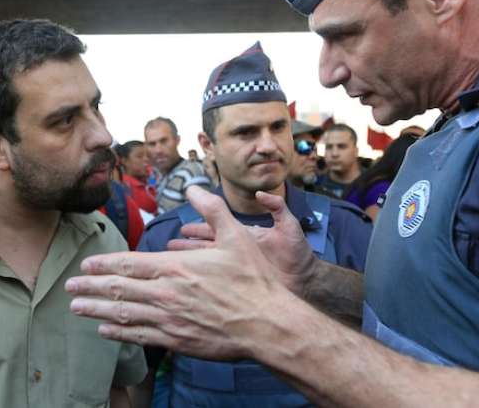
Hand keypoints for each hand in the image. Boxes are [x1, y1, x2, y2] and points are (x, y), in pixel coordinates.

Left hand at [65, 187, 301, 360]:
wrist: (267, 323)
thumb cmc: (253, 280)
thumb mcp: (236, 236)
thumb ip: (212, 209)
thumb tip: (194, 188)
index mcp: (175, 266)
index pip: (128, 264)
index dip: (103, 265)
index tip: (86, 266)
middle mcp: (166, 293)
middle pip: (118, 289)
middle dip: (89, 288)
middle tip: (69, 287)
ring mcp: (169, 319)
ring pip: (122, 314)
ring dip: (96, 310)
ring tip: (76, 308)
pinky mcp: (176, 340)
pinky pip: (139, 336)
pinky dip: (117, 333)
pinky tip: (104, 331)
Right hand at [171, 191, 318, 297]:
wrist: (308, 281)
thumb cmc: (299, 253)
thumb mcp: (288, 225)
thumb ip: (276, 206)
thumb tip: (259, 193)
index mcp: (244, 237)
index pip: (217, 229)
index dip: (199, 227)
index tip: (183, 226)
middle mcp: (237, 253)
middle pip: (207, 247)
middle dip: (188, 245)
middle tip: (170, 244)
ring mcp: (238, 269)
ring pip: (207, 264)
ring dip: (190, 261)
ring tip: (173, 261)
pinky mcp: (240, 284)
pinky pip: (217, 280)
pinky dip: (202, 279)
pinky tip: (189, 280)